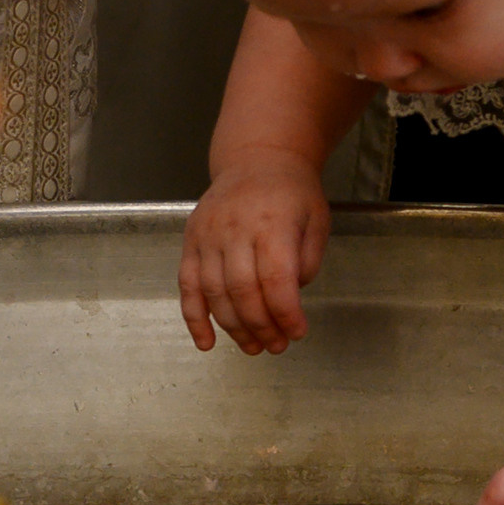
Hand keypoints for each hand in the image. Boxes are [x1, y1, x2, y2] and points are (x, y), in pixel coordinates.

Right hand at [179, 158, 328, 354]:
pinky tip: (206, 342)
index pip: (275, 279)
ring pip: (214, 292)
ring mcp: (207, 234)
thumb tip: (289, 299)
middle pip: (242, 291)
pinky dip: (193, 317)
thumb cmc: (291, 192)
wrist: (256, 158)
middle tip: (276, 346)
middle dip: (261, 326)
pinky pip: (187, 284)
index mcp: (270, 222)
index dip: (286, 313)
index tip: (297, 332)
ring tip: (253, 346)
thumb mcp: (317, 220)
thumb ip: (308, 261)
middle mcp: (234, 228)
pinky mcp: (190, 240)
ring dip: (233, 327)